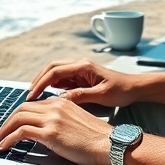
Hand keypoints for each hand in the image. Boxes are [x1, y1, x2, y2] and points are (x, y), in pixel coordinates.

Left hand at [0, 95, 113, 164]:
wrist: (110, 144)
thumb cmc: (98, 139)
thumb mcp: (77, 122)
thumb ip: (61, 121)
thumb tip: (46, 132)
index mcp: (62, 103)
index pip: (33, 104)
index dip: (19, 115)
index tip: (12, 124)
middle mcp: (55, 106)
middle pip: (22, 108)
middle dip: (7, 121)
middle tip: (1, 133)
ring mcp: (52, 119)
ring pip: (18, 118)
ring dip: (4, 130)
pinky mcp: (50, 133)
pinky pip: (21, 133)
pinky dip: (8, 139)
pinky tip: (4, 146)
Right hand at [27, 59, 142, 106]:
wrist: (135, 88)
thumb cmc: (122, 90)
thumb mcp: (102, 95)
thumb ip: (81, 96)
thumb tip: (60, 99)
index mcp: (83, 66)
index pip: (55, 71)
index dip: (41, 83)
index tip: (32, 95)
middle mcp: (80, 65)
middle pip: (52, 68)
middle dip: (39, 80)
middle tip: (29, 95)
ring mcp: (81, 71)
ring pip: (57, 73)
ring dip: (45, 82)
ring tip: (35, 97)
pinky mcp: (82, 78)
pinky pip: (64, 80)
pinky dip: (54, 86)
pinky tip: (49, 97)